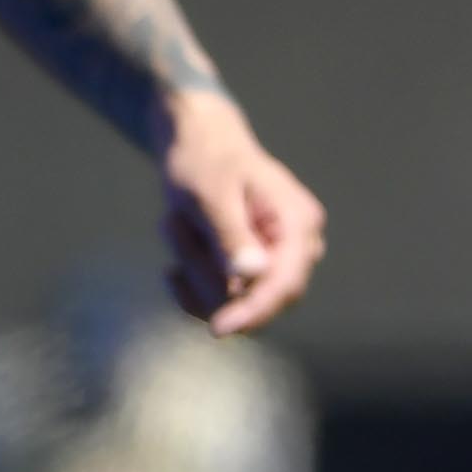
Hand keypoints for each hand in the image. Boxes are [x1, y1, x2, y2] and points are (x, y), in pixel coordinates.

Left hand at [155, 94, 332, 332]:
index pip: (286, 282)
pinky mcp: (254, 270)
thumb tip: (252, 276)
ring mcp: (277, 259)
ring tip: (176, 225)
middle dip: (209, 275)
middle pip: (259, 296)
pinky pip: (223, 302)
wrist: (196, 142)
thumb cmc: (205, 159)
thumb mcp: (212, 195)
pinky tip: (174, 263)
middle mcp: (297, 245)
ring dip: (194, 271)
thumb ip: (232, 235)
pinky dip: (192, 285)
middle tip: (176, 226)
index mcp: (297, 222)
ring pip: (234, 301)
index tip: (218, 329)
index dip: (255, 310)